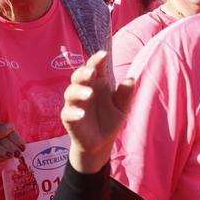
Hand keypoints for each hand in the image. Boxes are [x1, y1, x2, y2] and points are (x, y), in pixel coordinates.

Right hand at [61, 50, 136, 171]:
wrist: (101, 144)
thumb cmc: (110, 121)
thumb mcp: (122, 108)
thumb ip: (125, 95)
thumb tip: (131, 79)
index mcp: (98, 84)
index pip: (96, 68)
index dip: (97, 60)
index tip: (103, 55)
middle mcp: (84, 90)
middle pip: (79, 76)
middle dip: (83, 72)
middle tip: (91, 72)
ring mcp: (75, 104)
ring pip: (71, 92)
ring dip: (79, 91)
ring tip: (89, 94)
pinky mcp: (69, 119)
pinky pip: (68, 113)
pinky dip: (73, 112)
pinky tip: (81, 114)